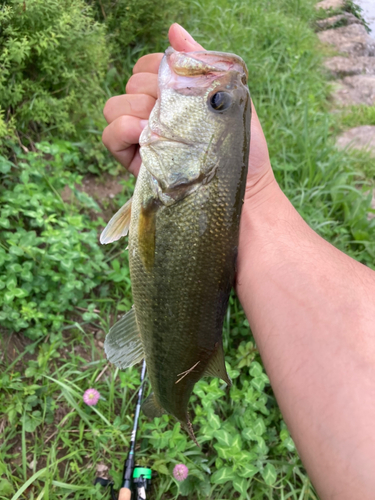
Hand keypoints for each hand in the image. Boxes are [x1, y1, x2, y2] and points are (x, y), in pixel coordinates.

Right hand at [102, 23, 274, 202]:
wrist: (243, 187)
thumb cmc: (241, 144)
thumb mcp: (228, 96)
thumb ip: (201, 63)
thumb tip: (173, 29)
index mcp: (173, 95)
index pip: (147, 66)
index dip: (157, 69)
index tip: (178, 85)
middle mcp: (154, 113)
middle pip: (130, 83)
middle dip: (149, 91)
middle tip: (176, 114)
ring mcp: (141, 137)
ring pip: (114, 105)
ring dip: (133, 109)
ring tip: (158, 127)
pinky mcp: (133, 160)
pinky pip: (109, 135)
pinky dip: (121, 130)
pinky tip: (144, 136)